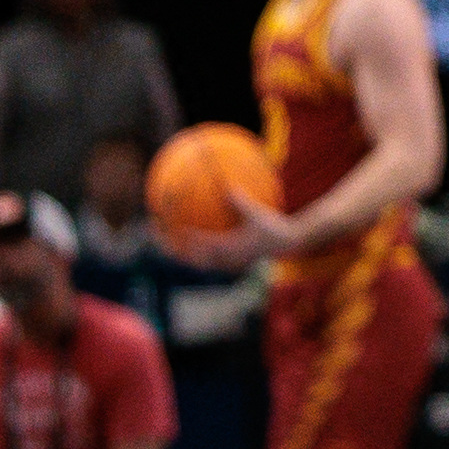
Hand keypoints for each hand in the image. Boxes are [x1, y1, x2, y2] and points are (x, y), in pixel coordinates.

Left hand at [170, 186, 303, 270]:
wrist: (289, 245)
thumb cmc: (274, 227)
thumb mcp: (256, 212)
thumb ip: (239, 201)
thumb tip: (226, 185)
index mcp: (225, 247)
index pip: (195, 244)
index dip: (177, 236)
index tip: (163, 227)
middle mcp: (223, 258)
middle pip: (190, 258)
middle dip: (173, 249)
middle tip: (159, 239)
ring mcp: (226, 263)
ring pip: (198, 262)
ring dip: (184, 254)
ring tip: (172, 245)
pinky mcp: (232, 263)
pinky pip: (210, 260)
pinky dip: (200, 253)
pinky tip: (199, 242)